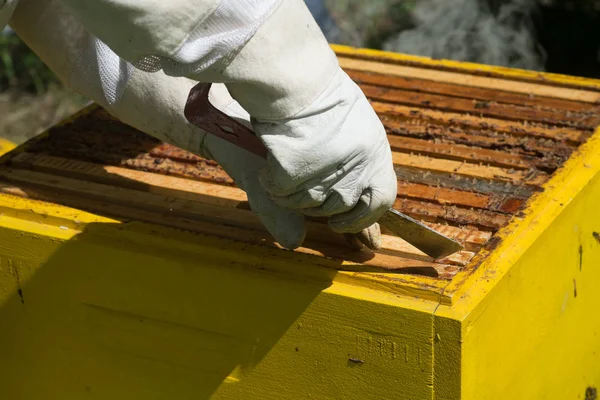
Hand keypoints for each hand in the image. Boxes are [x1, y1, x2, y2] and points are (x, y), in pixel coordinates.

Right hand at [254, 68, 396, 234]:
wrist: (290, 71)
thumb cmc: (318, 94)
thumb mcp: (350, 126)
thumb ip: (352, 169)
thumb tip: (351, 224)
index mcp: (376, 150)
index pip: (382, 200)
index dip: (362, 218)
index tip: (339, 224)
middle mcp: (358, 161)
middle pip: (340, 205)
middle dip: (317, 206)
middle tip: (300, 189)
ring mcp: (329, 166)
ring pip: (308, 203)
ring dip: (291, 195)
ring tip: (281, 172)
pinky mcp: (297, 166)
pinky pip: (282, 192)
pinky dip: (271, 185)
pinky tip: (268, 167)